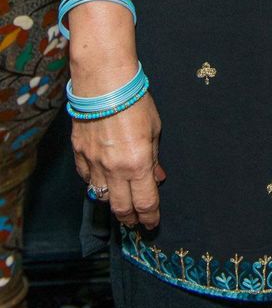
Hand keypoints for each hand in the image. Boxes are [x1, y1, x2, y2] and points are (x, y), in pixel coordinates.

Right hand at [72, 94, 165, 229]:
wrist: (103, 83)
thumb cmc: (135, 101)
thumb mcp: (154, 129)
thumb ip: (154, 157)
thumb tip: (157, 177)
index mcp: (137, 164)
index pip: (145, 202)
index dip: (150, 217)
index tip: (152, 224)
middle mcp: (114, 169)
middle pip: (120, 208)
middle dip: (130, 219)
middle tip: (136, 222)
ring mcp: (93, 163)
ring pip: (100, 196)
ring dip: (112, 203)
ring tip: (120, 205)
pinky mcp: (78, 154)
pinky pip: (86, 178)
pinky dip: (95, 184)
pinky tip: (101, 182)